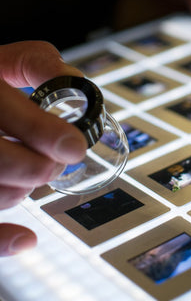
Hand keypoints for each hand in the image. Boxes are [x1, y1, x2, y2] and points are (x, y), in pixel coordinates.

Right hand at [0, 40, 86, 255]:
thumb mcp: (1, 61)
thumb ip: (35, 63)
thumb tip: (74, 80)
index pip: (3, 109)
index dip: (42, 130)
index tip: (74, 145)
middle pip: (1, 161)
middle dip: (40, 166)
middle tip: (55, 160)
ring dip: (23, 189)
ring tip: (28, 170)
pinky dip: (1, 239)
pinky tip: (25, 238)